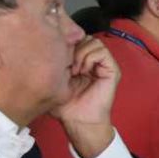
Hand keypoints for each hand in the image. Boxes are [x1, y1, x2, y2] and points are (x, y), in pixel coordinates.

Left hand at [50, 36, 119, 157]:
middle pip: (85, 36)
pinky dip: (89, 59)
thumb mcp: (53, 81)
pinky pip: (101, 52)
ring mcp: (104, 65)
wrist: (79, 120)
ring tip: (75, 70)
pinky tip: (82, 71)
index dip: (66, 43)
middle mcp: (94, 61)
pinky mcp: (112, 70)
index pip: (76, 38)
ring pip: (94, 42)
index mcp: (81, 61)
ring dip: (81, 54)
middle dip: (73, 48)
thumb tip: (46, 46)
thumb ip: (52, 63)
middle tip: (66, 66)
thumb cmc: (65, 106)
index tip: (58, 58)